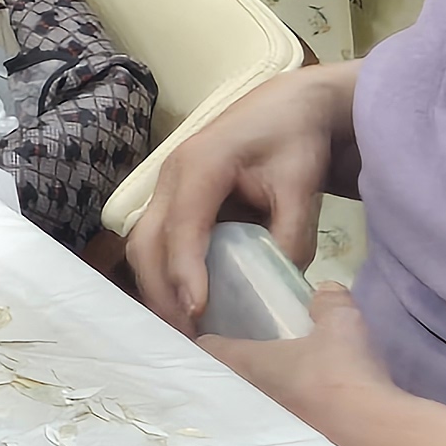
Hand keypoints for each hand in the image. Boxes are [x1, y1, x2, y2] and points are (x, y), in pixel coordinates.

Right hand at [121, 62, 357, 330]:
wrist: (288, 107)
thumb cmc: (294, 139)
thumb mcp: (302, 184)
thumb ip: (292, 233)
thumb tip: (278, 284)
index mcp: (201, 165)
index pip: (183, 226)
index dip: (186, 271)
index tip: (198, 311)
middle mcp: (171, 177)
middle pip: (146, 241)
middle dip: (161, 291)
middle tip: (189, 337)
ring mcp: (168, 188)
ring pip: (143, 244)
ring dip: (157, 288)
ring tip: (186, 328)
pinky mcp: (175, 201)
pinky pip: (158, 242)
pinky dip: (164, 275)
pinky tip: (187, 304)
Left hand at [201, 281, 399, 440]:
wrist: (373, 430)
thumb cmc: (342, 370)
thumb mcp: (340, 322)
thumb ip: (328, 301)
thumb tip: (324, 289)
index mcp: (251, 363)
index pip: (211, 349)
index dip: (205, 337)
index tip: (202, 329)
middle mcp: (254, 396)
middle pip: (231, 377)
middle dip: (234, 365)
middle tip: (246, 348)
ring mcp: (275, 423)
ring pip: (257, 401)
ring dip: (264, 390)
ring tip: (280, 374)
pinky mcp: (301, 442)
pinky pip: (285, 420)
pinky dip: (291, 409)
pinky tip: (311, 402)